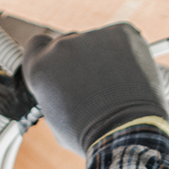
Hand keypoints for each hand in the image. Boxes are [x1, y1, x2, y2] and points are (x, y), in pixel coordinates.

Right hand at [21, 24, 166, 156]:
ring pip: (97, 42)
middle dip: (80, 60)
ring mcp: (92, 37)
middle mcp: (62, 46)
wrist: (127, 133)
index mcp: (41, 67)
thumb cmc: (91, 135)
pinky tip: (131, 77)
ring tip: (118, 86)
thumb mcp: (56, 118)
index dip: (51, 57)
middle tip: (96, 85)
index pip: (37, 45)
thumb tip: (62, 85)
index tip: (62, 68)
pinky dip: (127, 53)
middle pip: (69, 43)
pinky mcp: (122, 33)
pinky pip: (122, 39)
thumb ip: (54, 92)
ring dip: (105, 58)